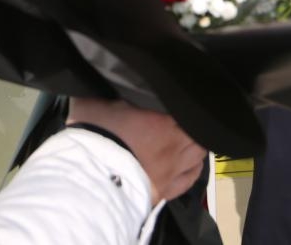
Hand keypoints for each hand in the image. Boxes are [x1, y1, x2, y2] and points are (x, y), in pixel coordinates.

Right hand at [68, 98, 205, 204]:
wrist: (91, 176)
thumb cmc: (97, 137)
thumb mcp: (110, 106)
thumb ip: (128, 101)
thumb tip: (129, 96)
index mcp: (163, 124)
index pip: (187, 114)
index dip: (183, 112)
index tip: (175, 111)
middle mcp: (174, 148)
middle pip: (199, 137)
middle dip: (192, 131)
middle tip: (180, 128)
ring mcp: (172, 172)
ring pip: (199, 158)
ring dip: (194, 150)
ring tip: (185, 147)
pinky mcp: (165, 193)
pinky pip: (189, 180)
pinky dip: (191, 171)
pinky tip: (187, 167)